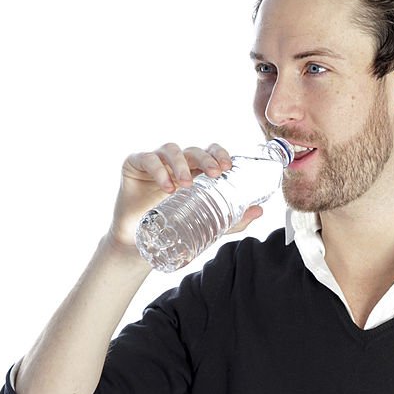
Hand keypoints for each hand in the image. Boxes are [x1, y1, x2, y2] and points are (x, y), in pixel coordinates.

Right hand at [111, 142, 263, 249]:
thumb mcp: (206, 225)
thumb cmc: (171, 229)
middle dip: (206, 158)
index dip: (219, 153)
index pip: (208, 153)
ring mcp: (155, 162)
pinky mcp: (134, 164)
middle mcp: (175, 163)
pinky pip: (147, 158)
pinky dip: (158, 170)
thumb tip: (259, 210)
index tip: (228, 166)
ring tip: (187, 185)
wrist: (138, 244)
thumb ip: (232, 219)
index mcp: (193, 172)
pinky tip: (167, 187)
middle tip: (215, 173)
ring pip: (171, 149)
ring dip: (182, 165)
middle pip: (193, 150)